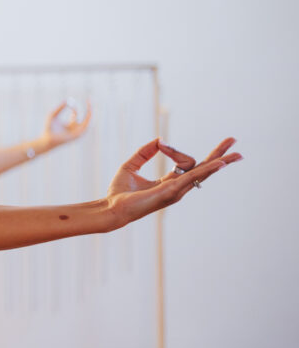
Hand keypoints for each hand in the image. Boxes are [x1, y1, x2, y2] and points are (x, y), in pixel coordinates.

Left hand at [42, 99, 91, 148]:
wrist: (47, 138)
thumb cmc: (48, 128)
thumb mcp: (53, 115)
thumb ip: (59, 108)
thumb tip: (66, 100)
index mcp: (70, 125)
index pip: (75, 115)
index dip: (74, 108)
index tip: (71, 103)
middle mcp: (75, 129)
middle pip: (86, 119)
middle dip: (89, 110)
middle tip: (89, 101)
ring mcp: (77, 133)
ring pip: (86, 122)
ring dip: (89, 114)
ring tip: (89, 105)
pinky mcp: (77, 135)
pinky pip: (84, 127)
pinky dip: (86, 120)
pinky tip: (83, 114)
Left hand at [105, 137, 241, 228]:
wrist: (111, 208)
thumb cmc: (119, 193)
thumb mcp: (131, 166)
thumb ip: (144, 152)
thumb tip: (159, 140)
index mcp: (170, 182)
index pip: (185, 162)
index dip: (173, 149)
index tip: (161, 144)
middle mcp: (177, 187)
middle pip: (203, 169)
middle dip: (218, 155)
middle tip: (233, 142)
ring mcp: (176, 191)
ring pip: (202, 172)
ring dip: (218, 161)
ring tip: (237, 154)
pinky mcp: (171, 192)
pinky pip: (192, 177)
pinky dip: (206, 169)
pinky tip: (219, 164)